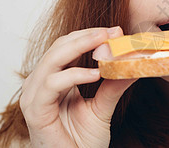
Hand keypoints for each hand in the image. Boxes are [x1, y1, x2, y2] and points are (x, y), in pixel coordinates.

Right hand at [19, 26, 136, 147]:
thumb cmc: (81, 141)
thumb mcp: (102, 107)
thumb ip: (113, 86)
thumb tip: (134, 63)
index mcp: (54, 79)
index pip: (68, 45)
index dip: (91, 35)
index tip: (116, 32)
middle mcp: (41, 83)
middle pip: (60, 46)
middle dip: (88, 36)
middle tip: (113, 33)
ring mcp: (34, 96)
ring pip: (53, 58)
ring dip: (81, 47)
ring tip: (106, 45)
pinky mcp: (35, 110)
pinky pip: (52, 84)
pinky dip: (74, 74)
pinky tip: (96, 73)